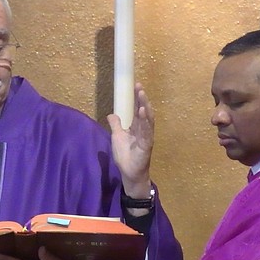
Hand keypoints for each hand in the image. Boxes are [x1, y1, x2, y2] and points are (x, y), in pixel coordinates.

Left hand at [107, 83, 153, 197]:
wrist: (129, 173)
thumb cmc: (125, 156)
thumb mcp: (116, 137)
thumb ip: (115, 125)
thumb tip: (111, 114)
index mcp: (137, 127)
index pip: (137, 110)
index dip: (136, 99)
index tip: (135, 86)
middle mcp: (143, 130)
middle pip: (143, 112)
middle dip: (142, 99)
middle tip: (139, 87)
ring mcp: (146, 137)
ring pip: (147, 119)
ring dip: (145, 107)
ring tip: (142, 95)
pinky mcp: (147, 145)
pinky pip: (147, 131)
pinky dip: (145, 121)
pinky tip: (143, 112)